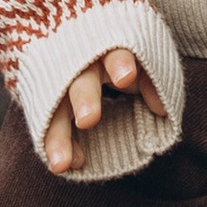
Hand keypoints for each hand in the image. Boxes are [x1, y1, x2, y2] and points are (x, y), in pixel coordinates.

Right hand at [40, 45, 167, 174]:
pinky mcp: (45, 100)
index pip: (115, 54)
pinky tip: (62, 166)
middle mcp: (80, 64)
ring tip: (62, 164)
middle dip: (84, 98)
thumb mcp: (139, 60)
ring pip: (55, 107)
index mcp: (108, 49)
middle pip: (80, 80)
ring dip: (58, 135)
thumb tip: (161, 109)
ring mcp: (58, 82)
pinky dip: (51, 144)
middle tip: (88, 120)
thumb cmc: (119, 53)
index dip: (119, 64)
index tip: (126, 79)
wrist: (80, 40)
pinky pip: (45, 123)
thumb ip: (150, 81)